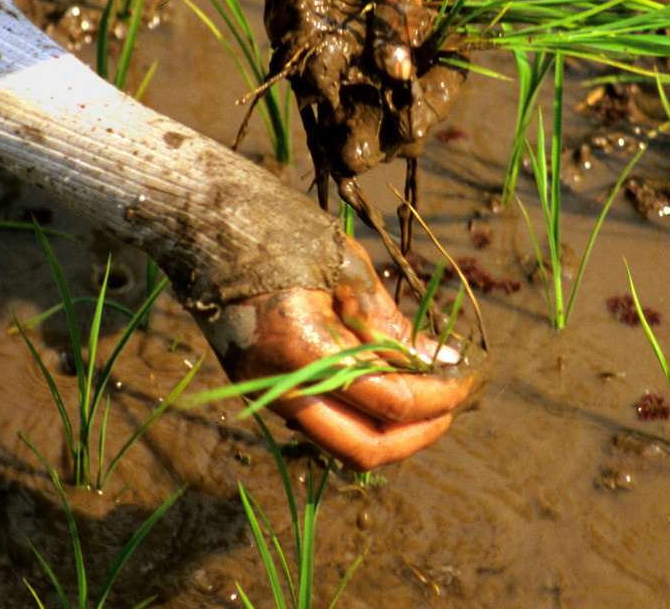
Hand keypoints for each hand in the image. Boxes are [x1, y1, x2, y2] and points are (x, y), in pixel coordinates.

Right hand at [210, 237, 472, 469]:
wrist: (197, 220)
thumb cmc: (273, 228)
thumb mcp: (346, 267)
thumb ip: (391, 324)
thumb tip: (442, 360)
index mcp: (302, 350)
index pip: (389, 401)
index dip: (440, 395)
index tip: (472, 375)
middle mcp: (278, 388)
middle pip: (364, 448)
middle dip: (420, 432)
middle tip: (456, 400)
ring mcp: (264, 394)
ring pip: (341, 442)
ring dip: (392, 427)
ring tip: (430, 390)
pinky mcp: (260, 387)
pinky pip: (321, 420)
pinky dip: (362, 413)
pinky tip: (388, 378)